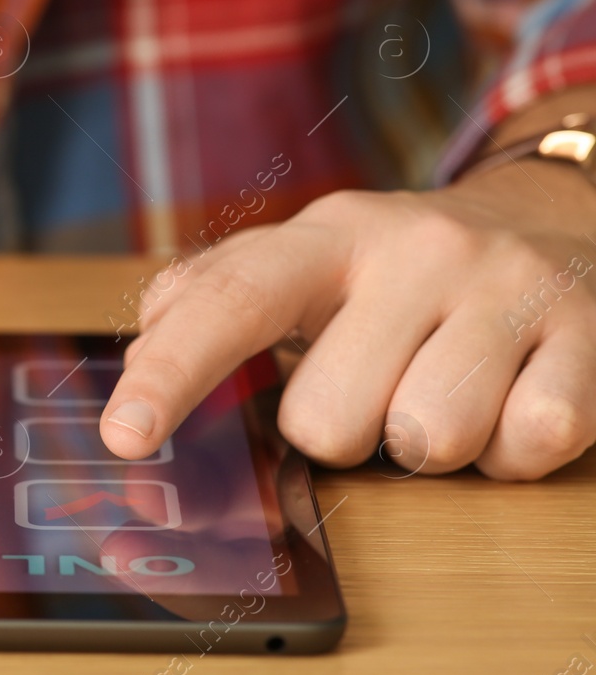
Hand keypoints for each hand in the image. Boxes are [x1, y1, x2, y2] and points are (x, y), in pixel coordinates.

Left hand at [99, 159, 595, 479]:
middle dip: (345, 431)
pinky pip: (526, 448)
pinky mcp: (590, 329)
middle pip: (328, 421)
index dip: (169, 373)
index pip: (230, 302)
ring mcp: (508, 285)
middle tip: (377, 383)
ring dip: (429, 444)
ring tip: (446, 387)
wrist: (557, 223)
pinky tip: (510, 396)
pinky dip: (511, 451)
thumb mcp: (306, 263)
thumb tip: (145, 342)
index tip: (125, 437)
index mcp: (326, 236)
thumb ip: (212, 299)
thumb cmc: (398, 274)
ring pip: (427, 442)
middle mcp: (415, 248)